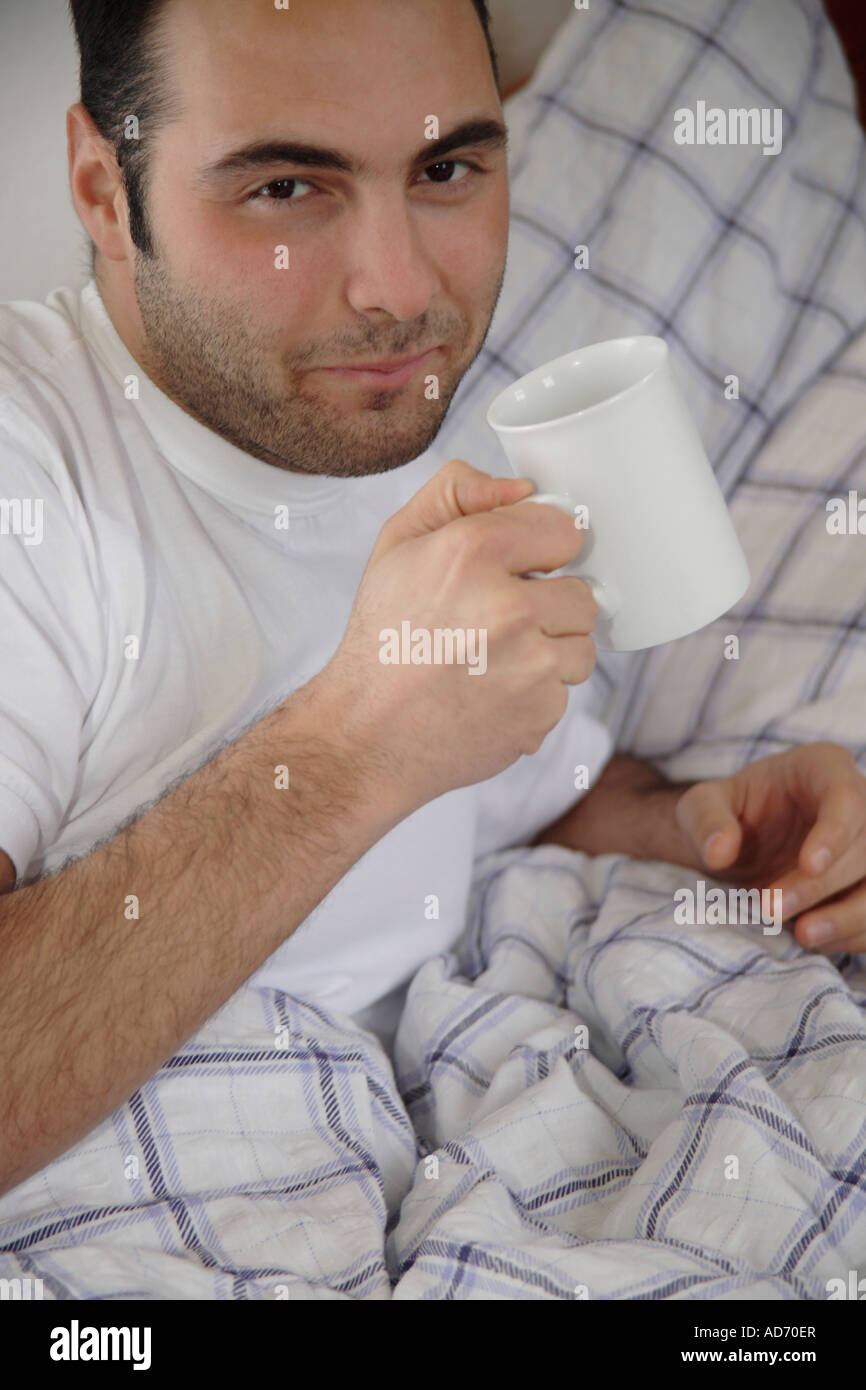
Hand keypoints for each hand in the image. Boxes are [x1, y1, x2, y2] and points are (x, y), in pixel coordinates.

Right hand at [313, 459, 597, 815]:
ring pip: (581, 645)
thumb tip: (522, 488)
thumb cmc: (383, 641)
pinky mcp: (541, 711)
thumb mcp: (397, 545)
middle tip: (499, 624)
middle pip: (581, 593)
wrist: (366, 734)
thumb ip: (456, 493)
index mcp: (472, 551)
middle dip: (548, 606)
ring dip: (549, 652)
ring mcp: (531, 664)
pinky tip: (492, 694)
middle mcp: (508, 605)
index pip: (562, 530)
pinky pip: (565, 691)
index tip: (518, 568)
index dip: (538, 550)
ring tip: (495, 661)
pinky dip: (536, 695)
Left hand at [674, 743, 865, 952]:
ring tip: (804, 936)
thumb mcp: (700, 806)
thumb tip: (719, 851)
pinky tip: (817, 939)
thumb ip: (705, 819)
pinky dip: (854, 933)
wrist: (742, 844)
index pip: (846, 796)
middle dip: (822, 884)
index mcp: (822, 768)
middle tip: (772, 909)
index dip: (835, 833)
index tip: (809, 866)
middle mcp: (859, 802)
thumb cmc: (727, 814)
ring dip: (850, 916)